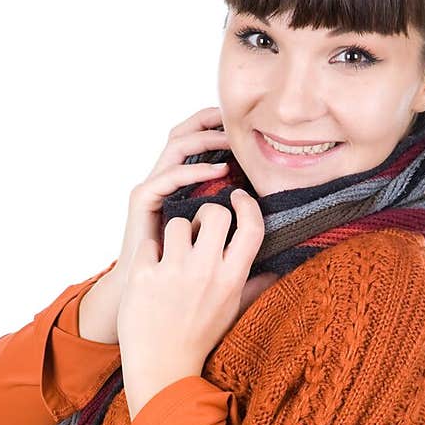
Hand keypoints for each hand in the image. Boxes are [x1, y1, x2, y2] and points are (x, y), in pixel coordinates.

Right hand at [78, 106, 232, 340]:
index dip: (223, 131)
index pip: (202, 144)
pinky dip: (193, 169)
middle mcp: (168, 183)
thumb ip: (244, 249)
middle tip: (243, 121)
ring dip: (207, 138)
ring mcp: (154, 189)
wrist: (149, 304)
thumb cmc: (182, 284)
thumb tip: (281, 262)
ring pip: (177, 145)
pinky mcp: (142, 200)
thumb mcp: (220, 258)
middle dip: (213, 121)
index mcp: (186, 188)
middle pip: (187, 133)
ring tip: (234, 140)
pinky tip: (218, 171)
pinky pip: (167, 175)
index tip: (254, 131)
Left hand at [118, 189, 265, 419]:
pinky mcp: (143, 275)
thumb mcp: (232, 312)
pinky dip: (149, 254)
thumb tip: (279, 270)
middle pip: (214, 213)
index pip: (251, 227)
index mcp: (232, 279)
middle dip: (206, 213)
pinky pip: (149, 242)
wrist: (162, 366)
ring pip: (177, 223)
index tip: (237, 196)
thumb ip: (255, 286)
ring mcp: (173, 272)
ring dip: (174, 235)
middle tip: (199, 228)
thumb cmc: (199, 337)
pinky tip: (151, 276)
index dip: (246, 204)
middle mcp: (206, 272)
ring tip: (172, 258)